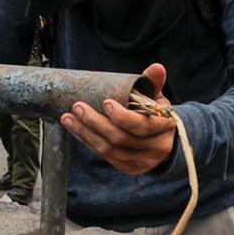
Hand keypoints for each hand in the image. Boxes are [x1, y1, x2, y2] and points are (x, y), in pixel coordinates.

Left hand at [60, 63, 176, 175]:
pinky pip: (104, 156)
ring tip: (68, 117)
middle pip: (120, 139)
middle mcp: (155, 148)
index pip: (142, 125)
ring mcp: (141, 161)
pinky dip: (87, 141)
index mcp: (165, 128)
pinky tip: (75, 129)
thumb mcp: (157, 97)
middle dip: (95, 123)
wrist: (165, 139)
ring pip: (109, 150)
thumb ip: (153, 82)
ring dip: (85, 133)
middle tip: (77, 106)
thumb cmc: (156, 113)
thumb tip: (157, 66)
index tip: (105, 102)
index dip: (122, 116)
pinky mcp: (128, 168)